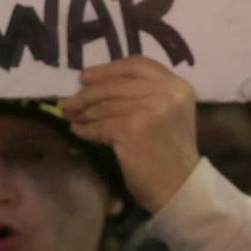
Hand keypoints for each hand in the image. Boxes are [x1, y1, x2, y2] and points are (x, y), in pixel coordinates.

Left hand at [60, 56, 200, 213]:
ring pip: (105, 105)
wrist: (180, 186)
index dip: (109, 69)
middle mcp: (167, 93)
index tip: (86, 76)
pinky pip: (100, 125)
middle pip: (117, 84)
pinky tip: (78, 131)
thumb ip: (146, 93)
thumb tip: (97, 84)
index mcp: (177, 85)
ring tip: (71, 117)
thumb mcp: (169, 112)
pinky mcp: (132, 129)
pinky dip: (86, 129)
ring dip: (84, 112)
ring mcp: (150, 110)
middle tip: (70, 101)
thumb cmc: (170, 152)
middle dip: (88, 93)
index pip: (138, 64)